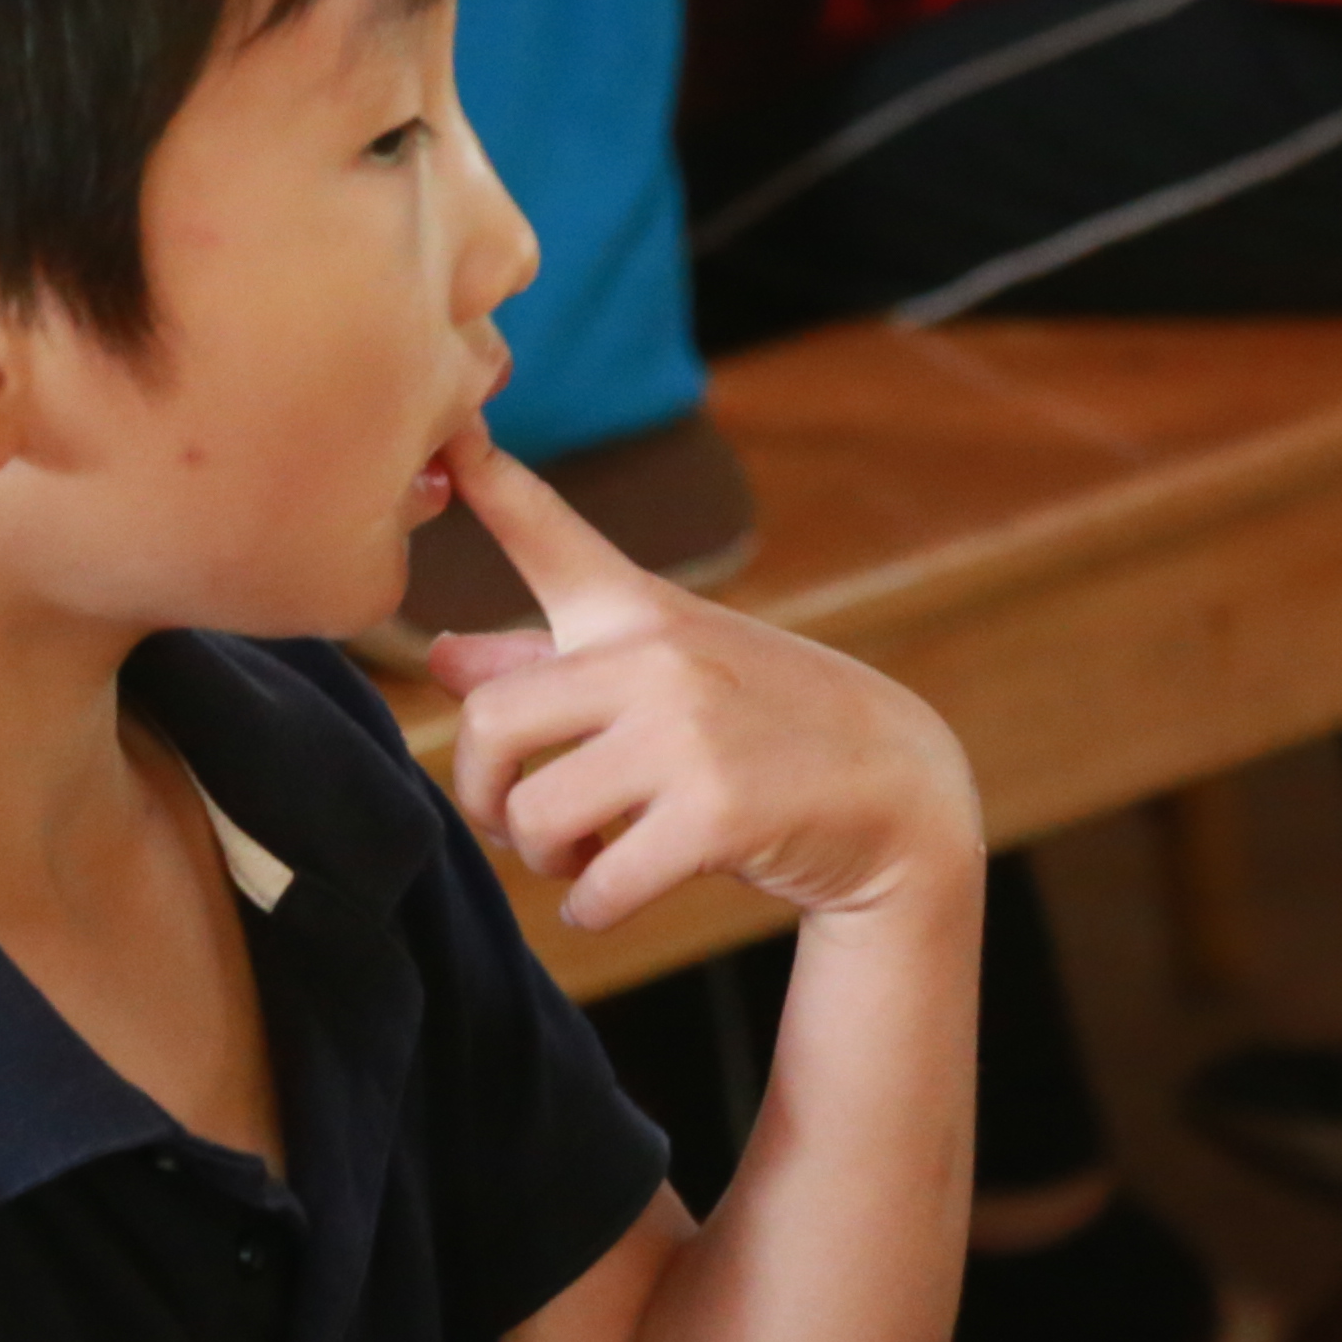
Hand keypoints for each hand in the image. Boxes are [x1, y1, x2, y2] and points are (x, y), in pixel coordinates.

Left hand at [428, 437, 979, 935]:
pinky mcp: (719, 812)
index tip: (450, 433)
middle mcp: (659, 658)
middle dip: (484, 795)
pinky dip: (587, 908)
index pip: (550, 535)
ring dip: (541, 860)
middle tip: (516, 822)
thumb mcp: (666, 675)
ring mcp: (690, 732)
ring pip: (535, 814)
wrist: (897, 789)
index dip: (491, 480)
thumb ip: (550, 666)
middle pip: (491, 724)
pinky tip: (605, 898)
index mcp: (639, 613)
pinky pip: (599, 883)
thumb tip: (444, 658)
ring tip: (580, 860)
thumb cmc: (763, 729)